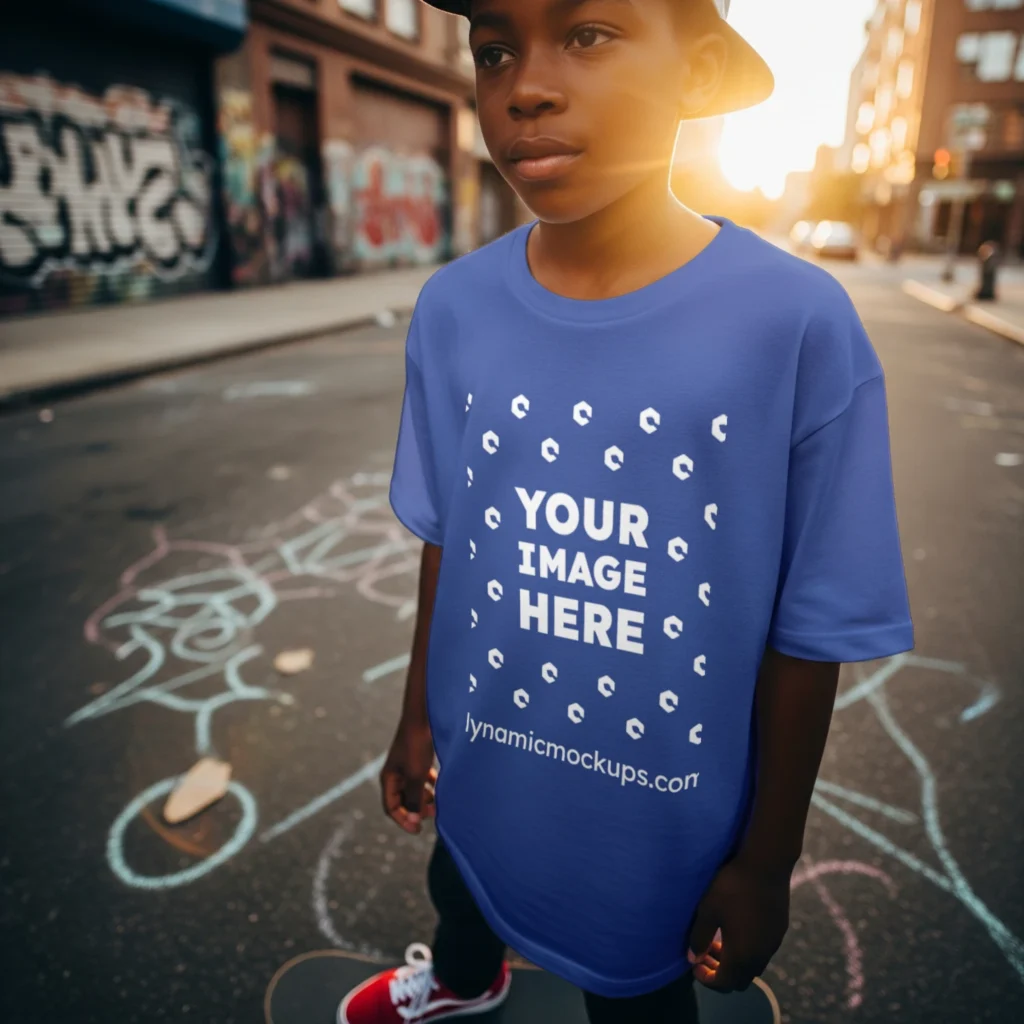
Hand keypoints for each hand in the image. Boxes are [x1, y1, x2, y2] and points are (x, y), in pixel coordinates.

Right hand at [380, 717, 436, 833]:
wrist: (423, 717)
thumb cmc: (416, 745)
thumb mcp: (416, 775)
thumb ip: (414, 798)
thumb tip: (415, 819)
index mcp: (389, 779)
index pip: (391, 808)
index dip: (404, 820)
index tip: (419, 828)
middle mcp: (395, 774)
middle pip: (402, 801)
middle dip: (417, 810)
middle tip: (434, 814)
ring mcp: (406, 766)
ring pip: (414, 790)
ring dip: (425, 798)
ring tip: (439, 802)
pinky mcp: (416, 759)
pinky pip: (421, 779)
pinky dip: (430, 785)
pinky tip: (441, 784)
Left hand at [686, 858, 790, 991]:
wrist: (767, 864)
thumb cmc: (732, 887)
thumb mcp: (708, 910)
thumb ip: (699, 937)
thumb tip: (693, 957)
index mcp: (742, 956)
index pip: (723, 983)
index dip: (706, 979)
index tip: (694, 964)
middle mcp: (761, 956)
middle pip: (739, 980)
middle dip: (720, 973)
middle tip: (704, 955)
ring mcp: (773, 944)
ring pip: (753, 966)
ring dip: (734, 961)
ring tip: (716, 942)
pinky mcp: (779, 930)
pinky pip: (762, 952)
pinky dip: (746, 951)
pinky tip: (735, 929)